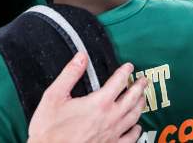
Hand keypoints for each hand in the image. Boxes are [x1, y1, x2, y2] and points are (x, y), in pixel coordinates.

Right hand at [27, 53, 145, 142]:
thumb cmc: (49, 130)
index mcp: (98, 103)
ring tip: (143, 97)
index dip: (125, 72)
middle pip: (132, 98)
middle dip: (139, 86)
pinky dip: (136, 131)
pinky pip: (130, 139)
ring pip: (134, 116)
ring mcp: (112, 134)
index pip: (118, 82)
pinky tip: (137, 127)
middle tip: (143, 80)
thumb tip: (81, 57)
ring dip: (140, 104)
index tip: (128, 67)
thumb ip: (70, 74)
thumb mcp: (54, 96)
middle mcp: (110, 118)